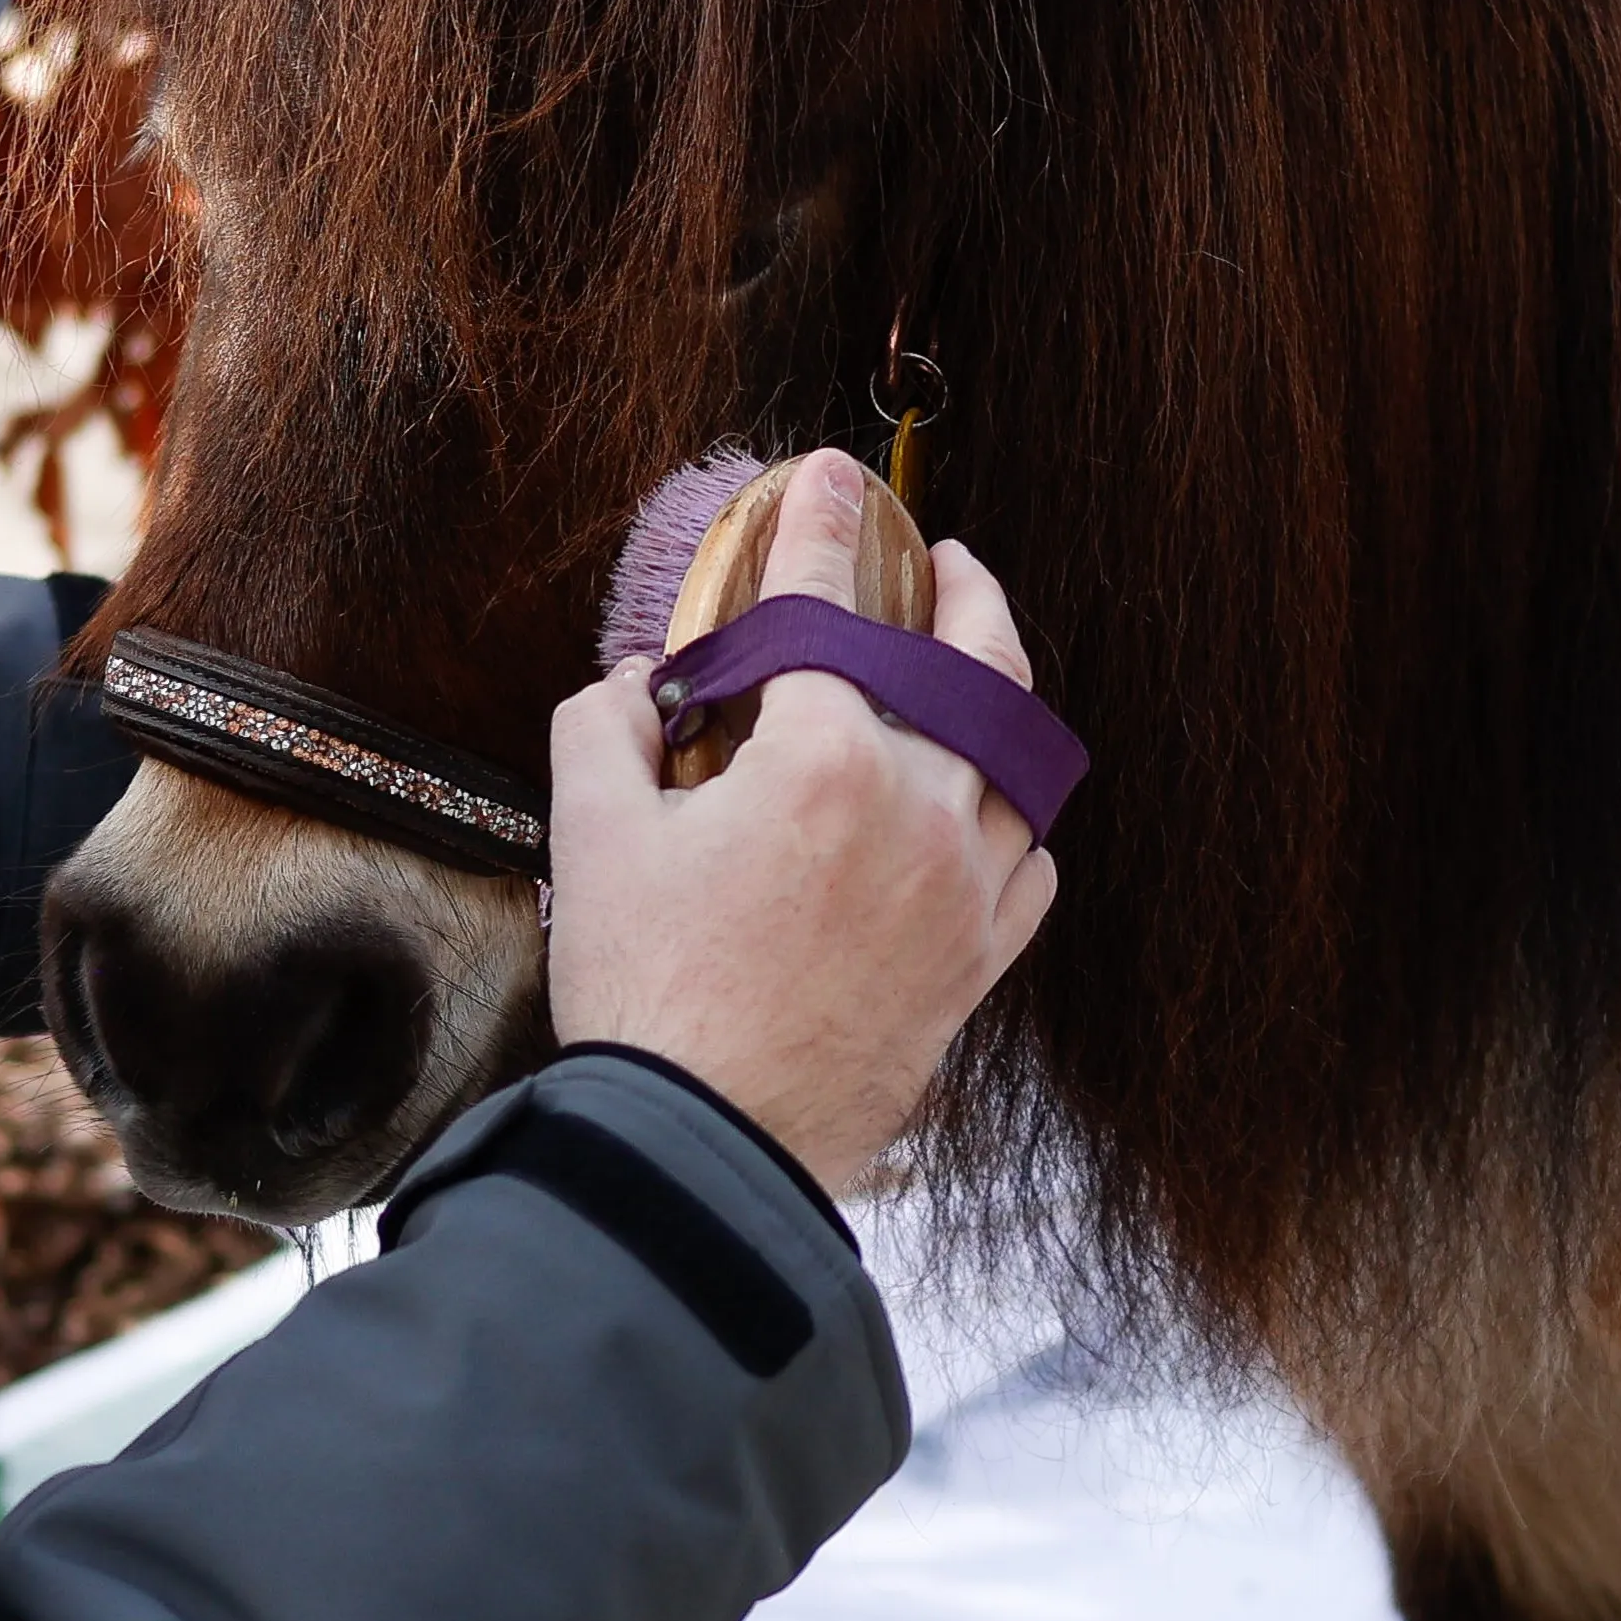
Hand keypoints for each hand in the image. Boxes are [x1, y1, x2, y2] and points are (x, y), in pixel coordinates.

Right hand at [546, 449, 1057, 1193]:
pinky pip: (1028, 864)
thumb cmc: (646, 993)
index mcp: (826, 758)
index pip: (829, 606)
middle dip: (965, 590)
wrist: (711, 1146)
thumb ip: (608, 731)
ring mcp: (964, 887)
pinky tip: (984, 810)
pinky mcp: (979, 961)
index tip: (828, 475)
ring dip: (1001, 696)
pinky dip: (1012, 819)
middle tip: (943, 557)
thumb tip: (635, 686)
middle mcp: (921, 807)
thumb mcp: (592, 838)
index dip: (824, 526)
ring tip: (976, 668)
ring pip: (1021, 757)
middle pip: (975, 662)